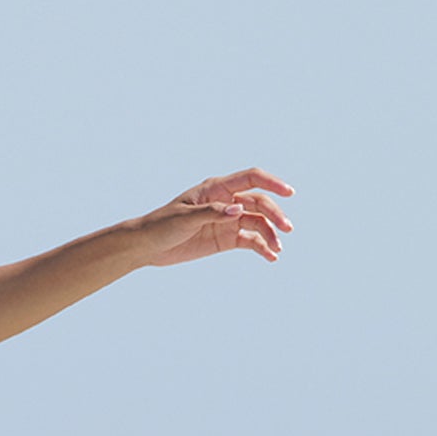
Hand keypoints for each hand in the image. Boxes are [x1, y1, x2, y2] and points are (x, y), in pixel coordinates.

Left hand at [139, 168, 293, 267]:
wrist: (147, 246)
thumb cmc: (162, 224)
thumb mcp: (185, 217)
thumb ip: (213, 212)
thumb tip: (239, 210)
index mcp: (217, 188)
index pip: (252, 179)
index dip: (272, 183)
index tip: (289, 193)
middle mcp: (227, 202)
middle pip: (259, 203)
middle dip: (274, 215)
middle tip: (286, 229)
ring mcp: (228, 221)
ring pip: (257, 223)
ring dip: (270, 234)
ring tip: (278, 249)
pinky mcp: (225, 239)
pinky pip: (249, 241)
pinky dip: (261, 248)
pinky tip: (270, 257)